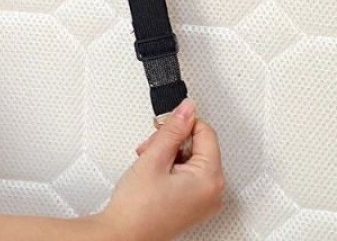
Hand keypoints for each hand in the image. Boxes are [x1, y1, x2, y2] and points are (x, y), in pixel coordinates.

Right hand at [98, 100, 224, 240]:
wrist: (122, 235)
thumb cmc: (137, 209)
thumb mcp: (154, 157)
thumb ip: (173, 128)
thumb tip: (187, 108)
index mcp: (210, 179)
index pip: (206, 131)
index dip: (182, 124)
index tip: (164, 125)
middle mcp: (213, 192)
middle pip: (199, 145)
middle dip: (173, 140)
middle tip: (152, 147)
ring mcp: (204, 200)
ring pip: (191, 158)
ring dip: (169, 153)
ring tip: (149, 162)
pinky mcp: (193, 204)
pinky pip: (188, 174)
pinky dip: (170, 167)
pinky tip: (154, 172)